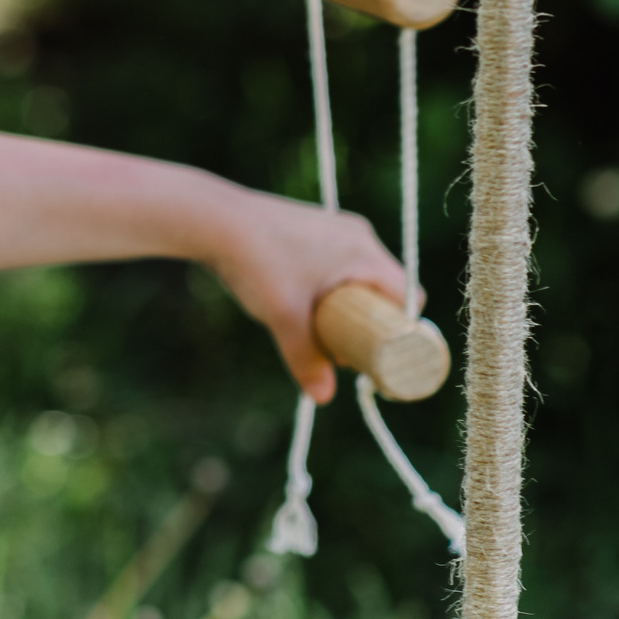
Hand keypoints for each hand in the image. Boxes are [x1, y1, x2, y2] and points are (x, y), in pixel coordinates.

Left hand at [203, 188, 408, 403]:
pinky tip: (302, 303)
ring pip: (358, 278)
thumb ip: (304, 359)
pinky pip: (337, 265)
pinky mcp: (312, 228)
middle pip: (383, 291)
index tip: (377, 356)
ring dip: (346, 307)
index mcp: (364, 252)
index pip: (407, 297)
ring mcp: (334, 228)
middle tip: (340, 348)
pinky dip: (328, 288)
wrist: (212, 219)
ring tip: (315, 328)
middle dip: (368, 324)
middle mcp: (357, 235)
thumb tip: (322, 399)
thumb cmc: (255, 264)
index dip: (400, 331)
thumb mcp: (283, 317)